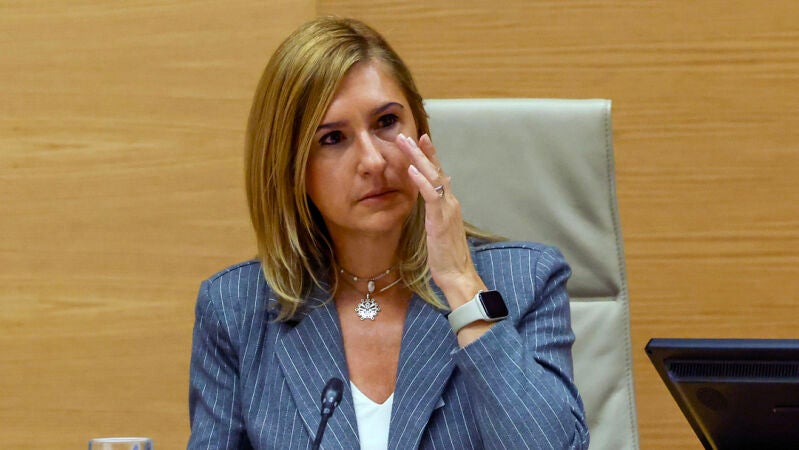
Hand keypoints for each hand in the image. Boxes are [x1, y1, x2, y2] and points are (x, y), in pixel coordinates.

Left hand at [397, 133, 485, 308]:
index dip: (429, 156)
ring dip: (418, 158)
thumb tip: (438, 196)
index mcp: (449, 204)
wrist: (458, 275)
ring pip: (434, 177)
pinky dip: (421, 181)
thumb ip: (438, 211)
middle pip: (436, 170)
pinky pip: (431, 195)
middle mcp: (451, 202)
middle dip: (421, 150)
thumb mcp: (441, 229)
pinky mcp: (441, 220)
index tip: (418, 140)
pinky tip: (411, 169)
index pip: (439, 174)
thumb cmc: (447, 257)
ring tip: (405, 143)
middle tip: (406, 134)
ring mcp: (447, 210)